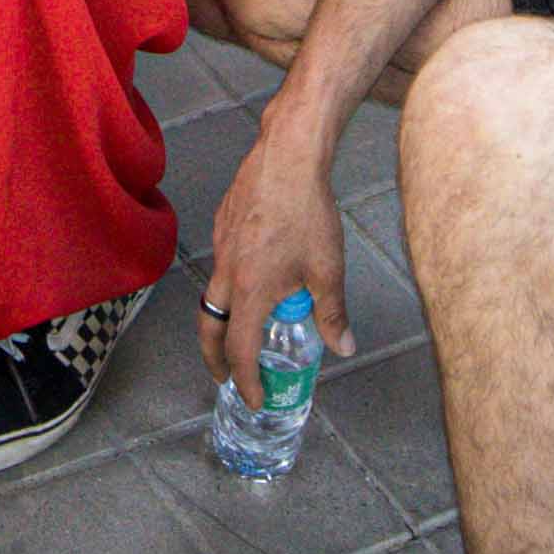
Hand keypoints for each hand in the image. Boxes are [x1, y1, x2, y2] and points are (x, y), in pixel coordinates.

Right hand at [201, 123, 356, 407]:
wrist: (287, 156)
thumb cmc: (308, 212)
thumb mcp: (327, 270)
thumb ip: (332, 314)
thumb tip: (343, 347)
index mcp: (249, 290)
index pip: (240, 350)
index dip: (246, 380)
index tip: (255, 397)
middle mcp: (225, 271)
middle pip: (209, 328)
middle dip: (215, 358)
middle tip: (226, 375)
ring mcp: (220, 246)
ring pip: (211, 294)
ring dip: (222, 319)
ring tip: (243, 330)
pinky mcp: (222, 224)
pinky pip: (220, 264)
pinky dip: (229, 284)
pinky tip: (256, 274)